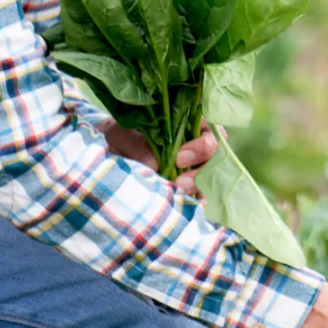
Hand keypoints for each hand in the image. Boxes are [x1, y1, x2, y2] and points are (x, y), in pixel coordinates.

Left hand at [99, 120, 218, 196]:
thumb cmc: (121, 136)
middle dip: (199, 169)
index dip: (200, 145)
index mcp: (186, 120)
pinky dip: (197, 200)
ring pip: (210, 174)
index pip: (209, 128)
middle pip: (214, 154)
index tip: (178, 159)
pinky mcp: (190, 184)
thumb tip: (154, 164)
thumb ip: (137, 144)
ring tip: (177, 194)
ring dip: (197, 187)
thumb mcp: (122, 134)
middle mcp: (196, 140)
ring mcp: (195, 163)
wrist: (112, 153)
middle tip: (179, 182)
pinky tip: (187, 206)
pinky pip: (202, 192)